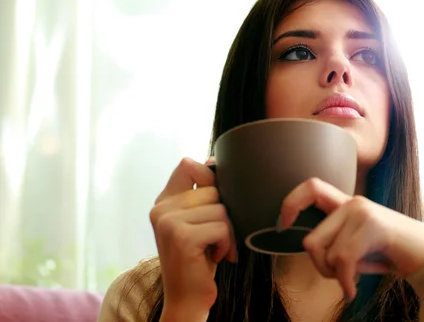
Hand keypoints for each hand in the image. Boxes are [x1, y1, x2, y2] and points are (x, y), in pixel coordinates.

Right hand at [149, 158, 236, 319]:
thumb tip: (214, 159)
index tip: (216, 200)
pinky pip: (222, 227)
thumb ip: (202, 193)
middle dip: (225, 215)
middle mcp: (161, 209)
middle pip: (213, 189)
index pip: (187, 164)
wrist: (188, 299)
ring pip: (221, 209)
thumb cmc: (200, 259)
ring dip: (227, 232)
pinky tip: (216, 257)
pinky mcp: (181, 237)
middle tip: (217, 238)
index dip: (209, 175)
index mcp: (164, 201)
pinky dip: (227, 244)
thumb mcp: (198, 221)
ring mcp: (168, 222)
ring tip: (215, 248)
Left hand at [279, 178, 423, 299]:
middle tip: (338, 277)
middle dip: (320, 267)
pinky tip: (354, 289)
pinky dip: (346, 282)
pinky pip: (343, 260)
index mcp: (346, 204)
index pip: (311, 186)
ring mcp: (363, 211)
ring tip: (353, 279)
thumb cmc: (388, 254)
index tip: (284, 224)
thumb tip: (307, 245)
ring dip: (336, 276)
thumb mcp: (355, 245)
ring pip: (326, 253)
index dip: (291, 203)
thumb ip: (333, 240)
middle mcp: (352, 203)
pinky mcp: (373, 225)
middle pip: (311, 239)